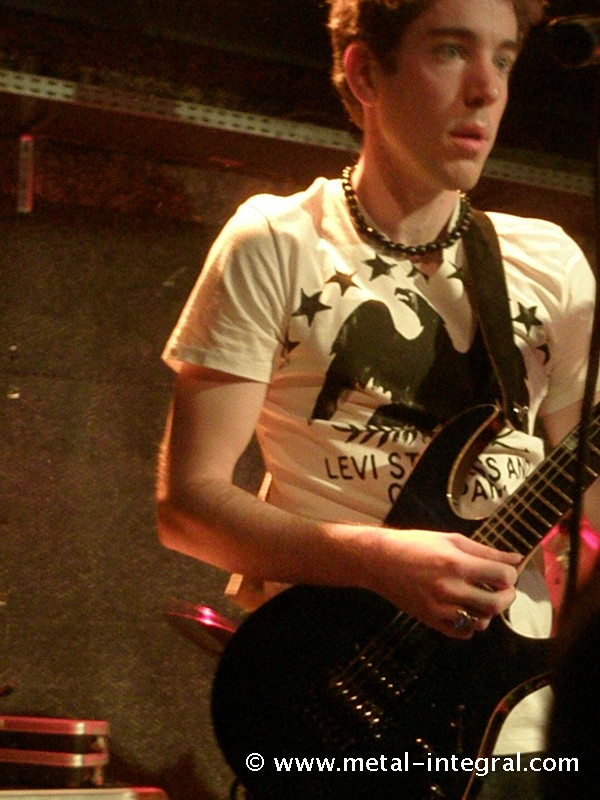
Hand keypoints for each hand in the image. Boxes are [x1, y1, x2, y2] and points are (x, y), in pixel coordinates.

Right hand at [363, 529, 520, 639]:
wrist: (380, 561)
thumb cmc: (416, 545)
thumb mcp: (451, 540)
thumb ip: (485, 551)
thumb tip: (516, 559)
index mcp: (456, 563)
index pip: (502, 576)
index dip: (510, 574)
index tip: (505, 572)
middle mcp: (449, 588)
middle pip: (496, 603)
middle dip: (507, 596)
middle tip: (502, 589)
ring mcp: (439, 608)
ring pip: (481, 622)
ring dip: (488, 612)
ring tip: (481, 598)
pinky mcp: (430, 620)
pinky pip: (462, 632)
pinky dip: (470, 625)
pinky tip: (465, 609)